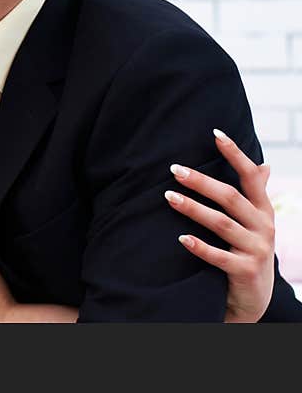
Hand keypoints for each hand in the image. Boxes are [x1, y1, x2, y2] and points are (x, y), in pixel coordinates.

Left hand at [165, 129, 274, 322]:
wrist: (254, 298)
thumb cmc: (248, 251)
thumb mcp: (256, 222)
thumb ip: (256, 194)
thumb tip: (264, 164)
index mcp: (263, 210)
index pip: (251, 177)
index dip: (236, 155)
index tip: (215, 134)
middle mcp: (263, 227)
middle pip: (230, 198)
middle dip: (202, 182)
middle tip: (175, 170)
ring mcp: (256, 250)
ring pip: (222, 224)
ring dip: (194, 209)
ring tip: (168, 197)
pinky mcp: (245, 271)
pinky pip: (220, 257)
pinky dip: (200, 247)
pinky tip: (182, 238)